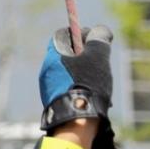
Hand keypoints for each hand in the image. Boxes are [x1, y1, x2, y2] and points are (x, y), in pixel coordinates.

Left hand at [37, 25, 124, 148]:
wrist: (75, 117)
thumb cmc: (87, 83)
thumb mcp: (97, 57)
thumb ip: (98, 40)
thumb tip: (99, 31)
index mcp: (54, 53)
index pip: (65, 35)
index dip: (83, 35)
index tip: (98, 41)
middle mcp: (47, 67)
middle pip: (69, 54)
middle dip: (87, 58)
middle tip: (102, 65)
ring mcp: (48, 84)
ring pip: (71, 73)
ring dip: (87, 75)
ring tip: (101, 85)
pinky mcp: (53, 99)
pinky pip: (69, 88)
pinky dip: (81, 89)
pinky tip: (94, 98)